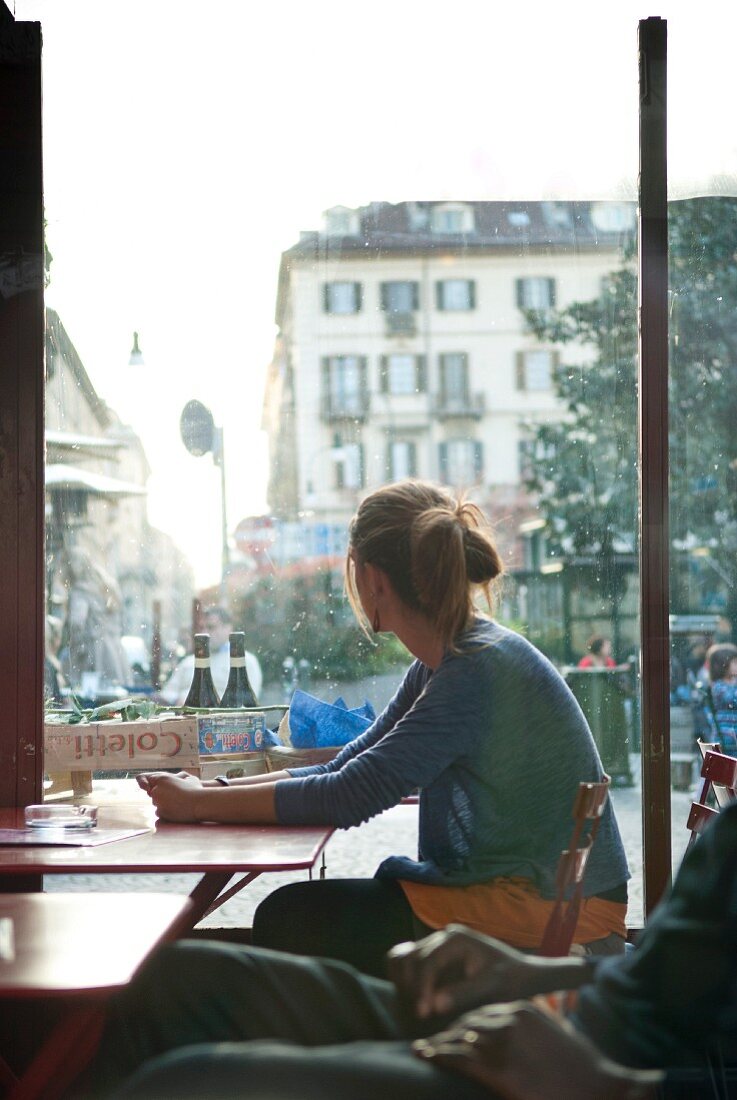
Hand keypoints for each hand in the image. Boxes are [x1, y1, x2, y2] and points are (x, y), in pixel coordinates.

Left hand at [139, 774, 202, 822]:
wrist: (199, 804)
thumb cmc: (196, 790)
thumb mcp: (189, 778)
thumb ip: (181, 777)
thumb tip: (181, 776)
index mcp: (162, 779)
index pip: (152, 781)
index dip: (161, 786)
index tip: (169, 790)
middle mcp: (157, 790)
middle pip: (154, 794)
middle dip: (162, 796)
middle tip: (175, 798)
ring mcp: (157, 802)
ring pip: (156, 803)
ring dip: (164, 804)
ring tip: (177, 804)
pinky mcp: (160, 812)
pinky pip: (159, 813)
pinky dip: (165, 813)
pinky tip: (176, 810)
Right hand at [387, 925, 543, 1020]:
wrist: (522, 974)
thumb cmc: (511, 980)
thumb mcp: (492, 987)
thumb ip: (463, 993)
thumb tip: (434, 1005)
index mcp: (455, 938)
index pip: (426, 962)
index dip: (421, 988)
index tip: (423, 1013)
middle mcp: (442, 936)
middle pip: (410, 958)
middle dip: (412, 987)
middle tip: (422, 1015)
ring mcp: (436, 944)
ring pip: (403, 957)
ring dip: (405, 982)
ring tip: (420, 1006)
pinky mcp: (433, 956)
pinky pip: (407, 961)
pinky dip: (404, 977)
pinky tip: (418, 998)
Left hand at [413, 1002, 661, 1099]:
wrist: (603, 1090)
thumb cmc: (583, 1070)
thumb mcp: (557, 1037)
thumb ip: (535, 1029)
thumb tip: (522, 1037)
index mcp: (525, 1009)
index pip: (483, 1010)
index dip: (465, 1022)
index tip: (453, 1030)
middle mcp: (512, 1019)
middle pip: (468, 1021)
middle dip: (449, 1031)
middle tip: (432, 1039)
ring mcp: (505, 1044)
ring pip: (459, 1037)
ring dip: (438, 1042)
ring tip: (422, 1048)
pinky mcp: (500, 1070)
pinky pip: (460, 1058)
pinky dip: (438, 1055)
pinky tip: (424, 1054)